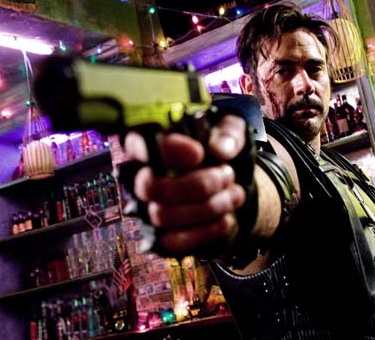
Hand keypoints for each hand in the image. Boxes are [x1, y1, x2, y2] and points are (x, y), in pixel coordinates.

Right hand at [123, 114, 247, 254]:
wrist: (229, 182)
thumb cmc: (221, 149)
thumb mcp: (231, 131)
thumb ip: (228, 133)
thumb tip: (219, 150)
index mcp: (148, 143)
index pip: (139, 144)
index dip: (166, 150)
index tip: (199, 153)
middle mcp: (138, 178)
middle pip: (150, 187)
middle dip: (196, 184)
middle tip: (227, 174)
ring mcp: (146, 210)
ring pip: (162, 216)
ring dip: (208, 207)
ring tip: (236, 194)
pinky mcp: (159, 238)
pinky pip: (173, 243)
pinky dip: (204, 232)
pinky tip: (227, 219)